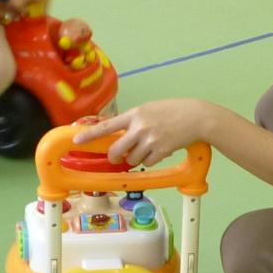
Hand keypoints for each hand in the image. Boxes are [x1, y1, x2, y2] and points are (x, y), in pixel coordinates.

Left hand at [77, 99, 213, 166]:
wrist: (196, 116)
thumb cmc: (173, 111)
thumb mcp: (150, 109)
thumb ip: (134, 120)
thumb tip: (119, 135)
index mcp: (135, 114)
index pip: (106, 126)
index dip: (89, 135)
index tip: (77, 141)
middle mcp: (140, 127)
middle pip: (116, 150)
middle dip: (115, 157)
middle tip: (117, 157)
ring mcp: (150, 140)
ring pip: (132, 159)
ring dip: (136, 158)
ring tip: (149, 147)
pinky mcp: (161, 150)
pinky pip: (148, 162)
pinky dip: (152, 159)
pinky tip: (161, 149)